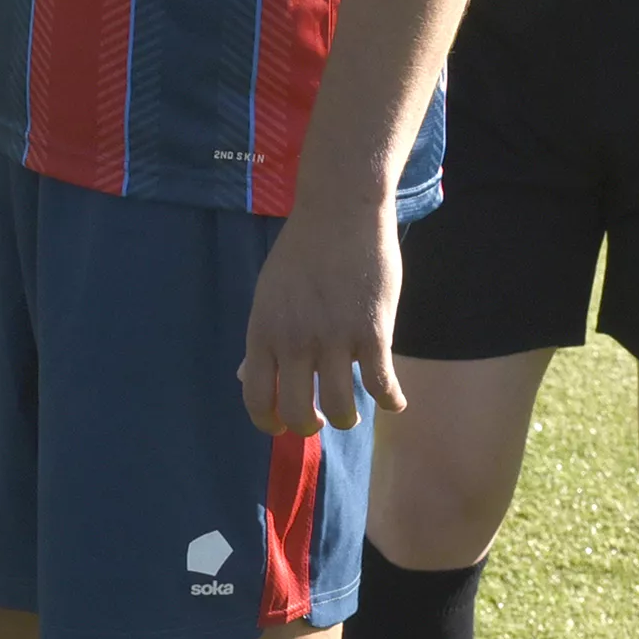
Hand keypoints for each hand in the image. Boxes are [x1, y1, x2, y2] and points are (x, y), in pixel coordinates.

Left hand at [236, 188, 402, 436]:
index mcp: (262, 331)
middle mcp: (294, 342)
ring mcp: (334, 339)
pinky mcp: (373, 333)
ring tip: (352, 409)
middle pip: (298, 413)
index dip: (269, 423)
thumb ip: (263, 336)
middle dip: (309, 426)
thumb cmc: (302, 251)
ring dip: (348, 418)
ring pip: (341, 409)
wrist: (339, 212)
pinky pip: (382, 386)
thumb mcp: (268, 293)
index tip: (282, 426)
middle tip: (320, 418)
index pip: (256, 398)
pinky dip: (391, 401)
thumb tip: (246, 375)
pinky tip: (393, 400)